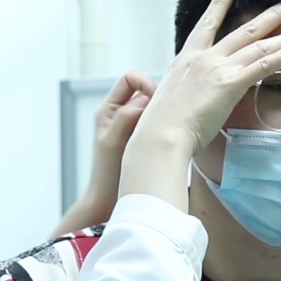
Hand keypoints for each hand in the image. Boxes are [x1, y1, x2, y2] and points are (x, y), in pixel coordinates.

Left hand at [49, 71, 155, 236]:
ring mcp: (135, 127)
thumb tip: (145, 98)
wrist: (111, 201)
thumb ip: (126, 118)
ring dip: (163, 114)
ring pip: (155, 108)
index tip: (157, 100)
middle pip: (146, 91)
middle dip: (158, 98)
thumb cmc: (107, 175)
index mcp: (109, 109)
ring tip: (171, 128)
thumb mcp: (113, 142)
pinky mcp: (147, 139)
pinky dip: (167, 126)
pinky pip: (160, 124)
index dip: (145, 84)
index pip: (130, 79)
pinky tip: (174, 138)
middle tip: (169, 115)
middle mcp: (122, 114)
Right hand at [118, 0, 280, 211]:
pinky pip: (264, 65)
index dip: (219, 5)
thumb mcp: (167, 98)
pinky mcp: (230, 84)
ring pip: (258, 46)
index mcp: (185, 60)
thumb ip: (182, 91)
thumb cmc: (159, 126)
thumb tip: (187, 96)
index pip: (206, 25)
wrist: (160, 135)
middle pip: (243, 31)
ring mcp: (218, 69)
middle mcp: (204, 58)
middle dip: (269, 16)